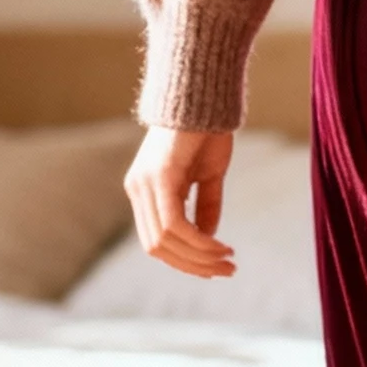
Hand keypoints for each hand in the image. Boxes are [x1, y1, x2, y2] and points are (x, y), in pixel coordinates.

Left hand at [124, 127, 236, 276]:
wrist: (204, 95)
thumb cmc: (206, 131)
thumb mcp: (208, 176)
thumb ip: (204, 207)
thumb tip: (207, 240)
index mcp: (144, 191)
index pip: (156, 241)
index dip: (184, 261)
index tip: (215, 268)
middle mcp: (137, 190)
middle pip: (157, 248)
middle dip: (193, 266)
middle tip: (228, 271)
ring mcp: (144, 184)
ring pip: (165, 241)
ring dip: (199, 257)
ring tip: (229, 260)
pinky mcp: (159, 178)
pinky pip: (175, 225)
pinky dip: (199, 242)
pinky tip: (221, 246)